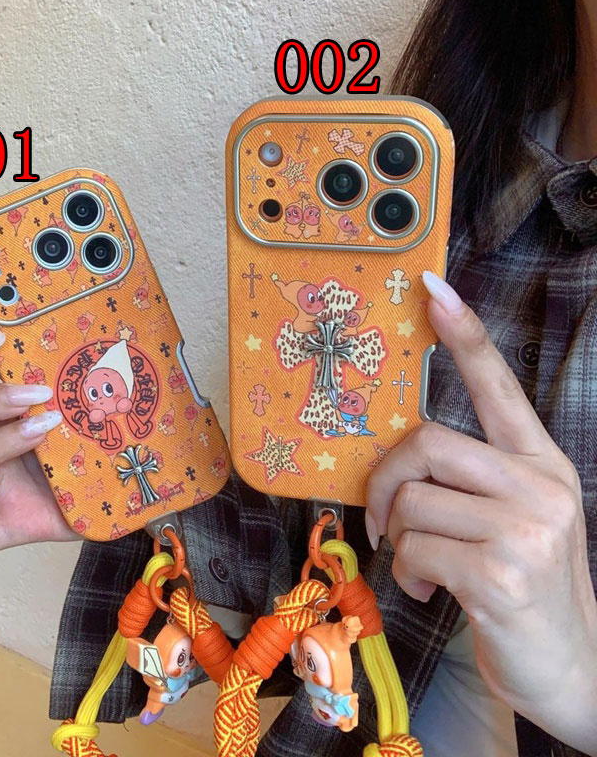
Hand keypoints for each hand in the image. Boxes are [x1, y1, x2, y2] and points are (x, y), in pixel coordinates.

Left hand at [365, 272, 596, 753]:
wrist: (570, 667)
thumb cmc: (523, 584)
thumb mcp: (510, 519)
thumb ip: (467, 481)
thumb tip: (400, 462)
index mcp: (539, 462)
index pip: (498, 386)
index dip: (465, 336)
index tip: (433, 288)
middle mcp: (540, 485)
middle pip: (427, 443)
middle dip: (387, 481)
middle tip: (386, 517)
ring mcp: (526, 529)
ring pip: (414, 503)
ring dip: (399, 539)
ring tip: (421, 564)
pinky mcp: (502, 575)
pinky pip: (417, 549)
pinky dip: (408, 572)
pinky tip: (430, 589)